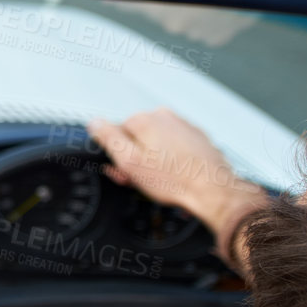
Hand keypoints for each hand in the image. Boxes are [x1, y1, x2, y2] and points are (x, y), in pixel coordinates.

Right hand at [86, 109, 266, 237]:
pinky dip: (171, 158)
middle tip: (141, 180)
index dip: (117, 157)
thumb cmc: (174, 180)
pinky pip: (174, 146)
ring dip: (153, 159)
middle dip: (135, 159)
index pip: (116, 134)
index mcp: (143, 120)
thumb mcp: (129, 162)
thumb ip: (108, 138)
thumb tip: (94, 122)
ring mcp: (182, 126)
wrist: (212, 189)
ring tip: (159, 180)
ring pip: (156, 141)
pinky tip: (174, 174)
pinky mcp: (196, 137)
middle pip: (136, 137)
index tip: (124, 171)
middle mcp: (163, 117)